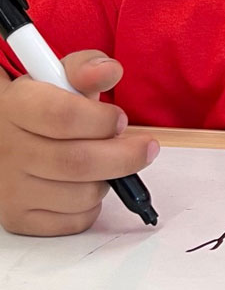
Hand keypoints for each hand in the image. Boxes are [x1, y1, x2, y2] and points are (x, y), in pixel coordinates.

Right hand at [0, 50, 157, 235]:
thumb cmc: (48, 103)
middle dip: (125, 156)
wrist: (13, 134)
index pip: (64, 117)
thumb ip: (88, 68)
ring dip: (109, 179)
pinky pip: (73, 221)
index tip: (121, 119)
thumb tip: (110, 71)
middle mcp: (7, 150)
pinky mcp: (19, 218)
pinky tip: (91, 183)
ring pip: (80, 195)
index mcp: (17, 106)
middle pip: (78, 162)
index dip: (102, 120)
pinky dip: (95, 205)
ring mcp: (10, 189)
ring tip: (109, 162)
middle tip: (146, 148)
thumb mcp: (64, 76)